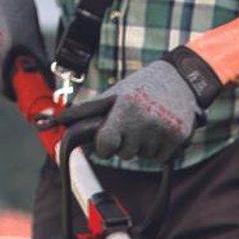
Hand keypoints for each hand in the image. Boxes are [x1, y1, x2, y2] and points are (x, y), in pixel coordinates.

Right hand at [0, 0, 47, 99]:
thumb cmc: (20, 13)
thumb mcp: (34, 42)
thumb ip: (39, 67)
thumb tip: (48, 87)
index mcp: (1, 57)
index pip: (3, 89)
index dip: (13, 92)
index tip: (19, 90)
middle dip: (7, 76)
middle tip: (16, 64)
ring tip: (6, 46)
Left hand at [58, 60, 206, 162]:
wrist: (183, 80)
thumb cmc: (142, 87)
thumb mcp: (116, 94)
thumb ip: (90, 112)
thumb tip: (56, 121)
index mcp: (125, 107)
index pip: (105, 145)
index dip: (105, 145)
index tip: (109, 138)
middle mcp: (144, 120)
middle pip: (124, 154)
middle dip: (127, 143)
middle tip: (136, 123)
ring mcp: (163, 130)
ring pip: (142, 157)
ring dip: (144, 145)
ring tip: (151, 123)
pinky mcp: (179, 139)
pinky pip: (160, 158)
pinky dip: (160, 149)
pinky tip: (163, 129)